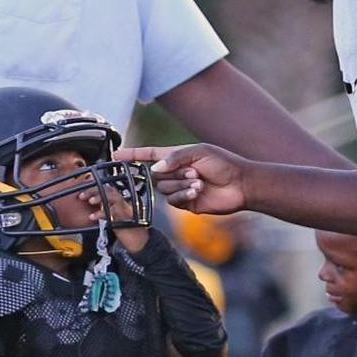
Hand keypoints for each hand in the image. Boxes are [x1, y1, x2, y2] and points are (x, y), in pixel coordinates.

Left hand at [78, 185, 148, 252]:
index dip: (94, 188)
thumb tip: (94, 207)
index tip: (82, 191)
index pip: (107, 189)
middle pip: (109, 190)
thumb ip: (107, 211)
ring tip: (90, 201)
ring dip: (100, 197)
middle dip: (94, 190)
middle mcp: (124, 204)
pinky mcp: (125, 219)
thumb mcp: (115, 219)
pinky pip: (113, 212)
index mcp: (121, 202)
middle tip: (82, 195)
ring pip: (113, 197)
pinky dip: (102, 213)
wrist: (140, 243)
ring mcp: (125, 210)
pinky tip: (93, 216)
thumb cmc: (127, 232)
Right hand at [114, 143, 249, 214]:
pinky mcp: (185, 203)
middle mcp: (175, 172)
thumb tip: (154, 168)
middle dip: (173, 173)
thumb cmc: (223, 163)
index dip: (132, 154)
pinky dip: (184, 195)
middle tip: (194, 172)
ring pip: (163, 189)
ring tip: (200, 182)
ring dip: (181, 185)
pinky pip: (173, 200)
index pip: (148, 154)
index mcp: (176, 156)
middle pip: (155, 174)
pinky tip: (198, 192)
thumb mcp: (199, 152)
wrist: (241, 185)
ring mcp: (179, 188)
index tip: (115, 155)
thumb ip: (175, 157)